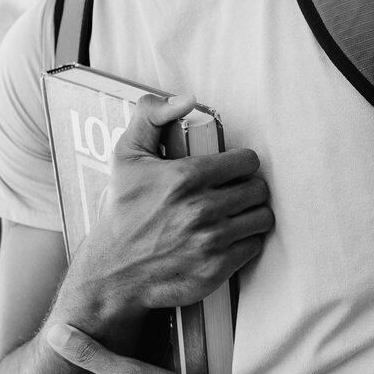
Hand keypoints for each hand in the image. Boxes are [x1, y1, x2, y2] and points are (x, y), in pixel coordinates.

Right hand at [68, 93, 271, 316]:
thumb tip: (187, 100)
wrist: (111, 273)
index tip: (230, 170)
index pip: (247, 161)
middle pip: (259, 189)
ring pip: (262, 217)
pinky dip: (245, 241)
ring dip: (251, 214)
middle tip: (232, 192)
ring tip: (233, 214)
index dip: (240, 163)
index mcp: (185, 177)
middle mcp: (201, 209)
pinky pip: (254, 246)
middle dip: (247, 187)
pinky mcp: (216, 269)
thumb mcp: (126, 156)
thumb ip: (152, 116)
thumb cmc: (121, 212)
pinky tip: (227, 237)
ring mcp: (211, 242)